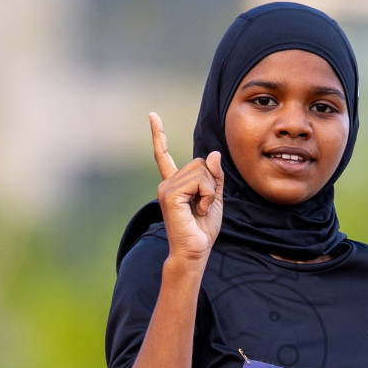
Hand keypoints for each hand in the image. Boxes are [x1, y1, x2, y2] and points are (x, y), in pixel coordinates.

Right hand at [150, 112, 223, 264]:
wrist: (195, 251)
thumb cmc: (203, 229)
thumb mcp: (214, 199)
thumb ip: (214, 177)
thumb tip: (213, 154)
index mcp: (175, 184)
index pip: (164, 155)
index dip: (158, 135)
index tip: (152, 115)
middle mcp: (167, 183)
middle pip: (200, 162)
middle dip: (211, 183)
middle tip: (203, 205)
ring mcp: (166, 188)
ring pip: (201, 171)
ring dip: (209, 191)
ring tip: (200, 209)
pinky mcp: (170, 194)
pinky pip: (198, 181)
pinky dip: (206, 195)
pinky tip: (197, 210)